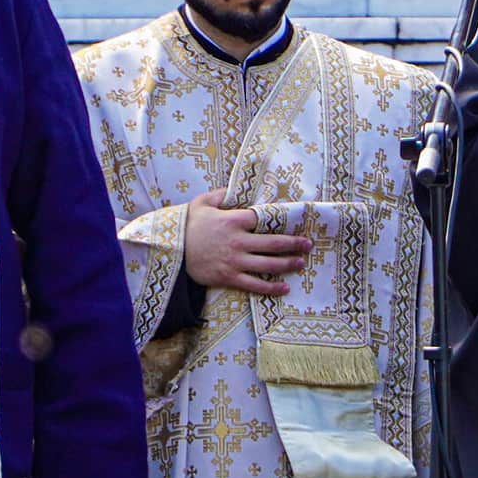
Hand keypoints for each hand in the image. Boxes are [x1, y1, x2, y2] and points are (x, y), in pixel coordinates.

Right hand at [184, 189, 310, 295]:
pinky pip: (255, 284)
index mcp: (234, 220)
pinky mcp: (229, 277)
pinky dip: (271, 288)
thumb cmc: (187, 226)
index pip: (264, 219)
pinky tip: (285, 288)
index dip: (281, 220)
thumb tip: (236, 188)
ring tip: (302, 263)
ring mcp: (235, 261)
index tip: (295, 221)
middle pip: (274, 243)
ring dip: (289, 264)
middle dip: (295, 244)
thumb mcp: (201, 203)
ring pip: (269, 264)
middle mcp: (238, 241)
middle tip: (309, 244)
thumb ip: (221, 194)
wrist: (168, 252)